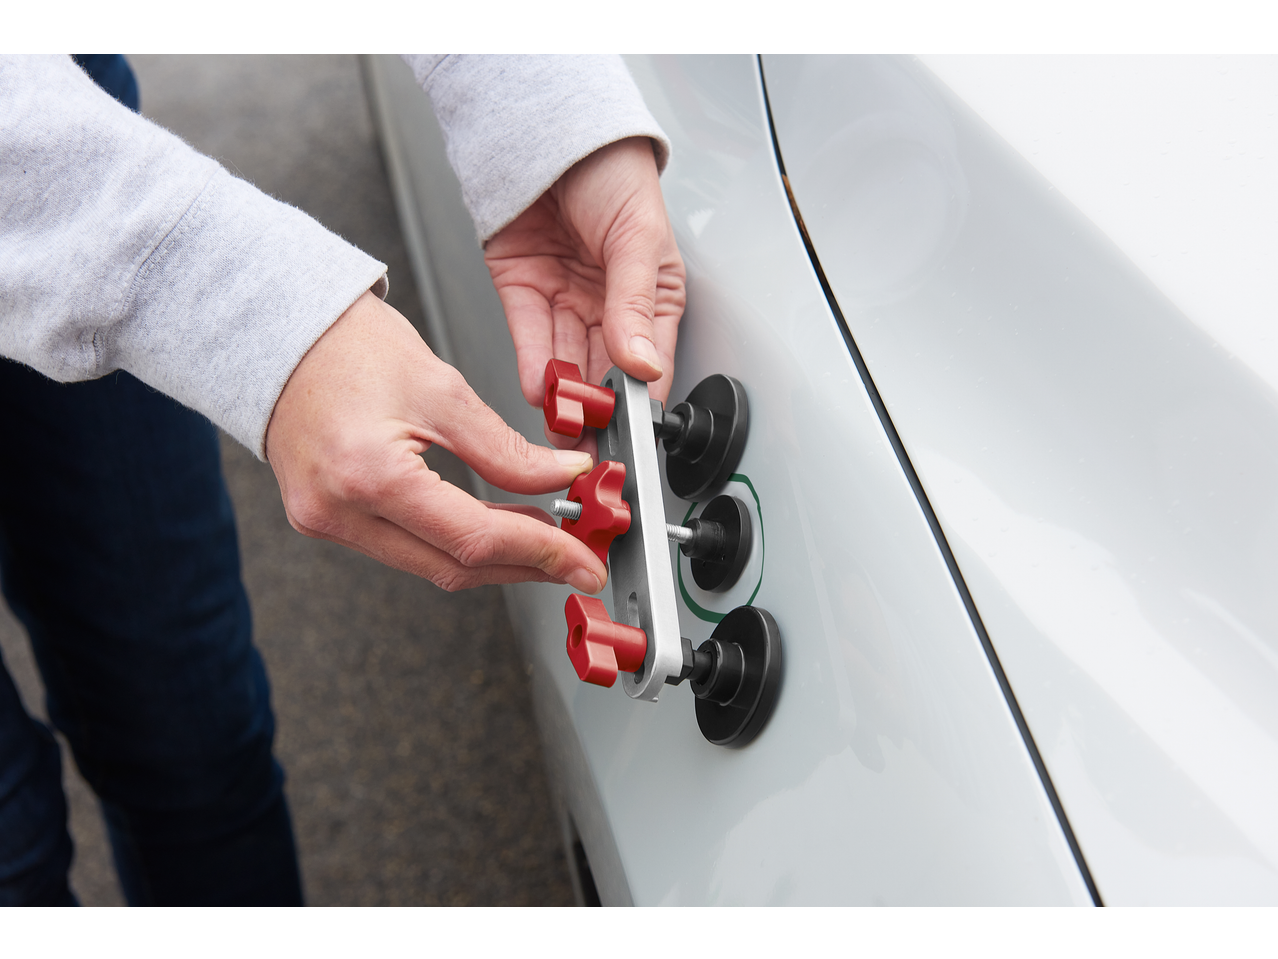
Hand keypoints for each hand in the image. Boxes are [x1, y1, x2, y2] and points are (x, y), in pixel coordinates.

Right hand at [265, 291, 606, 592]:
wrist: (277, 331)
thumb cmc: (345, 344)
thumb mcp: (441, 386)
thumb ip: (505, 447)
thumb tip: (562, 478)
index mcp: (366, 475)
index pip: (474, 538)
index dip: (541, 553)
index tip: (585, 562)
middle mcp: (337, 513)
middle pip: (452, 567)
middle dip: (525, 565)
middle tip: (578, 560)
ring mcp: (324, 522)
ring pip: (429, 564)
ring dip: (493, 557)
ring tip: (546, 540)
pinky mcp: (323, 519)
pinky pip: (403, 548)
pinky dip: (453, 543)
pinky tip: (494, 529)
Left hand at [485, 137, 686, 450]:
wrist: (551, 130)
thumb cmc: (613, 172)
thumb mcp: (639, 237)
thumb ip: (636, 304)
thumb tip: (643, 361)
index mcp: (650, 296)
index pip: (648, 364)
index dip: (638, 403)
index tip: (630, 437)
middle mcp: (608, 305)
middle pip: (602, 372)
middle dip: (594, 411)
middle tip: (589, 444)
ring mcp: (564, 300)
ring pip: (564, 362)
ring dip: (562, 397)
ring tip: (561, 426)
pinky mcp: (523, 291)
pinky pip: (528, 338)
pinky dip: (533, 366)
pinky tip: (539, 390)